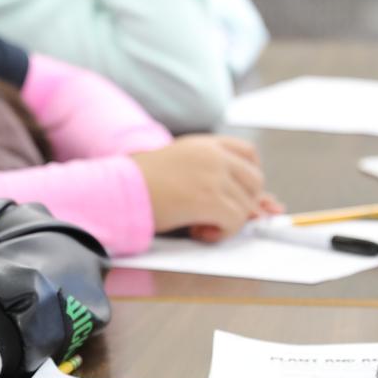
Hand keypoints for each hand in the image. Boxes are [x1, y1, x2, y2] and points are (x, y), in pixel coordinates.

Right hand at [131, 135, 276, 241]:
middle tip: (219, 215)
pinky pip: (236, 221)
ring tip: (200, 226)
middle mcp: (214, 156)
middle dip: (243, 202)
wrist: (119, 190)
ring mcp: (214, 176)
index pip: (248, 153)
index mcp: (205, 144)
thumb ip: (212, 176)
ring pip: (246, 205)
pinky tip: (199, 232)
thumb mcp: (180, 167)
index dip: (249, 177)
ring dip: (228, 222)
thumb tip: (258, 206)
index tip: (237, 192)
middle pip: (254, 181)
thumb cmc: (141, 183)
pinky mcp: (211, 199)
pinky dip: (222, 233)